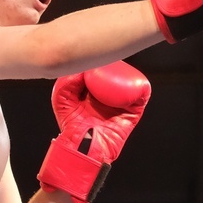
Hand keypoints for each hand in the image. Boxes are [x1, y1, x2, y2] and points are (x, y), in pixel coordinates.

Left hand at [37, 61, 151, 202]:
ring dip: (128, 74)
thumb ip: (66, 81)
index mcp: (94, 92)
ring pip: (130, 82)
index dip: (99, 61)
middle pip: (118, 74)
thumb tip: (82, 69)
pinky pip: (141, 97)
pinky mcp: (133, 113)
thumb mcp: (61, 98)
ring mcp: (122, 104)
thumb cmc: (70, 124)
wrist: (82, 146)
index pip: (101, 71)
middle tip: (108, 60)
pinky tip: (128, 82)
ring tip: (117, 70)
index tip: (94, 56)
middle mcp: (110, 96)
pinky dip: (140, 87)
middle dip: (116, 64)